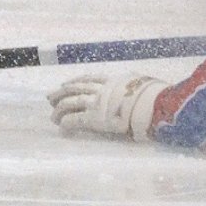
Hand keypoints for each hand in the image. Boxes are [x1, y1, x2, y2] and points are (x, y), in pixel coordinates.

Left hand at [47, 72, 169, 140]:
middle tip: (51, 96)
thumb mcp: (144, 84)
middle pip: (76, 88)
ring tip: (52, 115)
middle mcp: (102, 89)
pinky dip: (66, 122)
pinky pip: (74, 119)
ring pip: (71, 102)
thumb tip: (143, 86)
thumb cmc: (155, 96)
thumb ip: (137, 85)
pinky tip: (61, 126)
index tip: (68, 83)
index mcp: (114, 80)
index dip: (77, 81)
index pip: (90, 79)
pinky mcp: (93, 118)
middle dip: (61, 92)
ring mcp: (96, 103)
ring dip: (59, 108)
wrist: (152, 105)